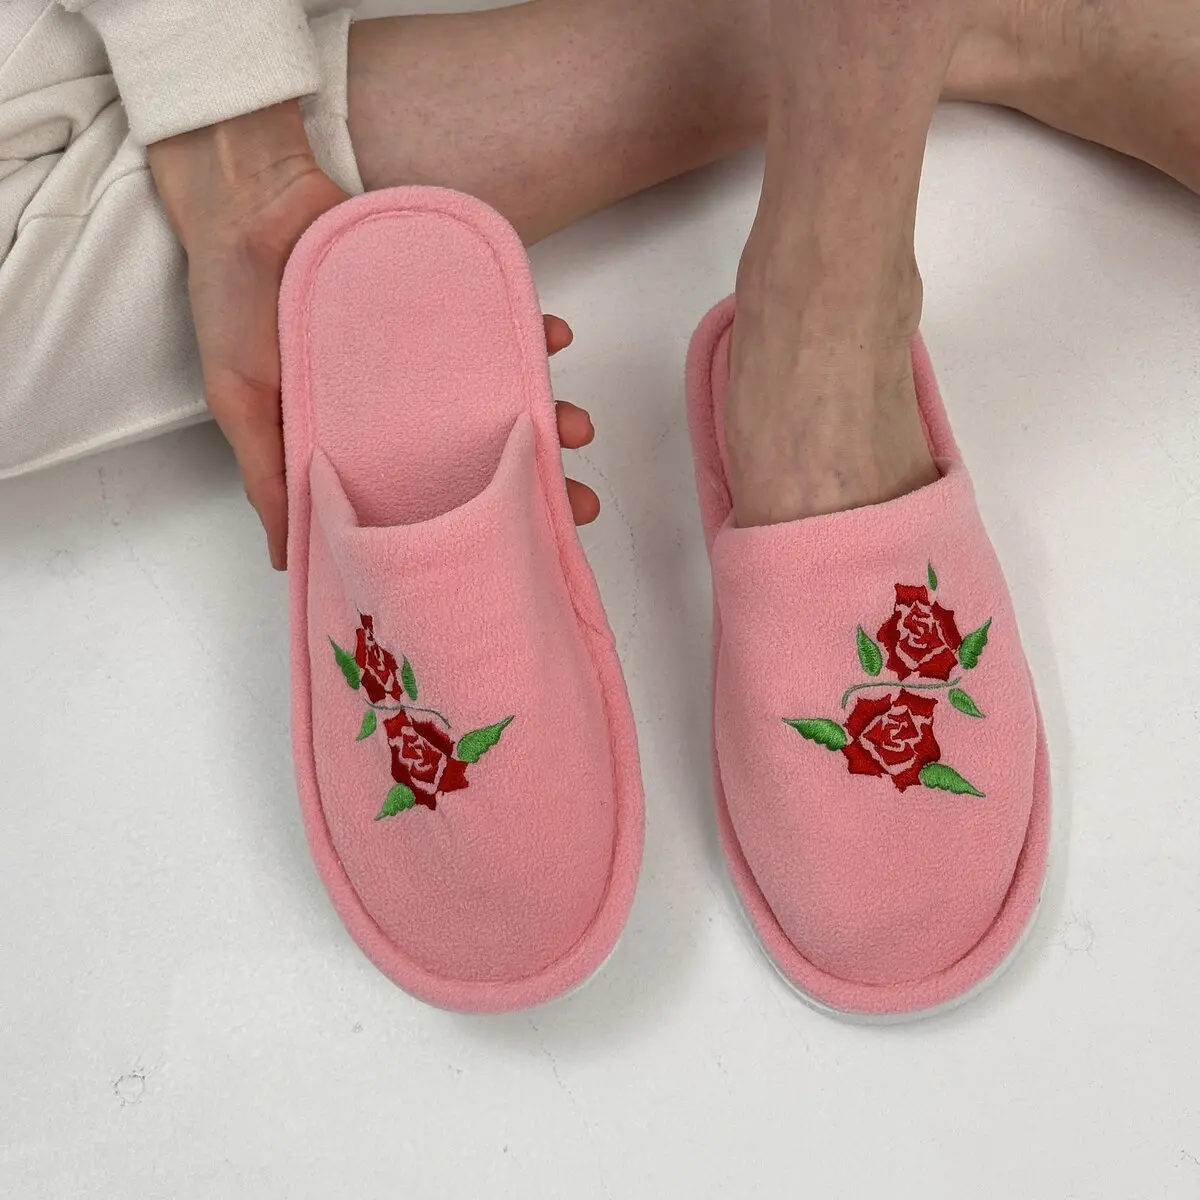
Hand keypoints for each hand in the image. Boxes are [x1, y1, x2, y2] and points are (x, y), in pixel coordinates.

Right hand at [148, 102, 597, 569]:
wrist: (248, 194)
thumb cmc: (234, 301)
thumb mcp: (241, 402)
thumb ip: (270, 477)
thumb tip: (287, 563)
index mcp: (357, 440)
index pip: (427, 495)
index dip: (473, 522)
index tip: (519, 549)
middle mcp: (401, 406)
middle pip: (479, 452)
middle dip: (533, 478)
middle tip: (578, 502)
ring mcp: (428, 356)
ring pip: (500, 394)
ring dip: (547, 411)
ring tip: (577, 426)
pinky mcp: (444, 303)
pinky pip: (499, 320)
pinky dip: (533, 331)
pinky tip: (558, 338)